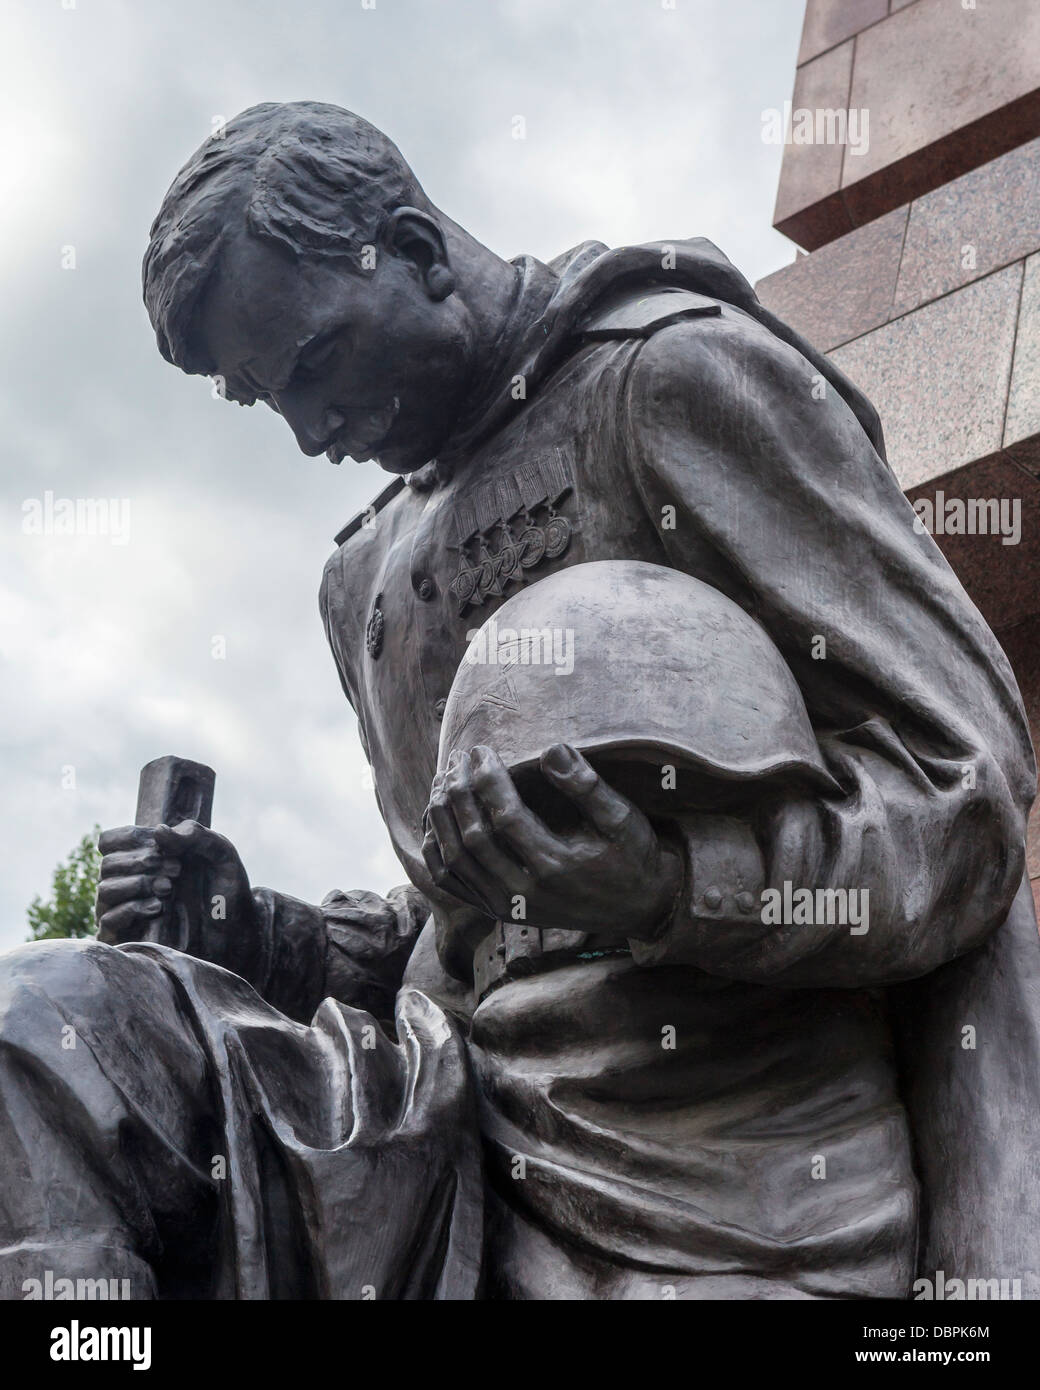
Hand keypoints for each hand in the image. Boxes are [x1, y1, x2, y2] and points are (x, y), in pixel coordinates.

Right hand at [96, 821, 262, 979]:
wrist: (237, 932)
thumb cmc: (227, 890)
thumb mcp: (220, 853)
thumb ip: (194, 835)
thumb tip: (158, 831)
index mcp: (146, 856)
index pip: (109, 841)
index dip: (130, 838)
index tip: (162, 846)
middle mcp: (130, 882)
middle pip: (107, 864)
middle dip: (141, 862)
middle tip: (177, 870)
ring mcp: (127, 909)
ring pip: (104, 890)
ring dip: (137, 884)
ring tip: (169, 888)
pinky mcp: (128, 936)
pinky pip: (107, 920)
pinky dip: (131, 909)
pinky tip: (159, 908)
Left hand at [421, 743, 682, 941]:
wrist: (636, 907)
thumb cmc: (631, 855)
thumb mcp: (623, 819)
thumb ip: (587, 786)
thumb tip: (552, 749)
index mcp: (555, 868)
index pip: (505, 818)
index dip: (487, 779)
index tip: (480, 750)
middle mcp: (524, 894)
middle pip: (473, 838)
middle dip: (459, 792)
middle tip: (458, 758)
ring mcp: (507, 906)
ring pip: (455, 861)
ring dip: (442, 817)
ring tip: (444, 779)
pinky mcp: (497, 911)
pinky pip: (452, 882)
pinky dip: (436, 849)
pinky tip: (436, 818)